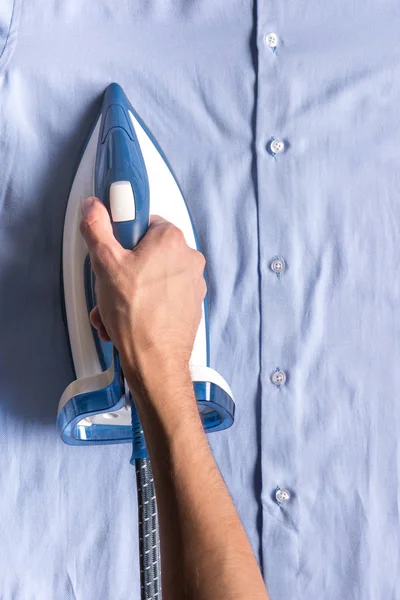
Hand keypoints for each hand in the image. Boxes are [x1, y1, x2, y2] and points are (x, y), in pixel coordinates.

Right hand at [79, 196, 205, 387]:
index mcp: (171, 240)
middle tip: (107, 289)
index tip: (112, 253)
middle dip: (120, 273)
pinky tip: (125, 323)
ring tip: (112, 313)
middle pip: (144, 254)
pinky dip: (142, 307)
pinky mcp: (190, 306)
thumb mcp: (105, 264)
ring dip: (126, 294)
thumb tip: (94, 208)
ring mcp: (191, 284)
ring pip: (150, 279)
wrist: (156, 362)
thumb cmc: (137, 317)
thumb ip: (97, 228)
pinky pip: (160, 297)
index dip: (121, 238)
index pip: (143, 222)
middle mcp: (188, 259)